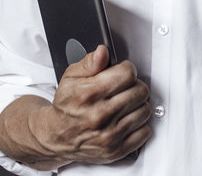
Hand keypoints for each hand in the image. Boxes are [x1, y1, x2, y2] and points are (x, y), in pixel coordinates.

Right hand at [35, 45, 152, 163]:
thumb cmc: (66, 107)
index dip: (126, 69)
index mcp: (89, 94)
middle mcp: (100, 115)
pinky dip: (139, 125)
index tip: (122, 73)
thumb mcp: (71, 77)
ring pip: (145, 110)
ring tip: (124, 104)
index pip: (127, 74)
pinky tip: (127, 119)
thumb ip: (89, 62)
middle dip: (134, 86)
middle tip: (123, 88)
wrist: (57, 137)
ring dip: (137, 105)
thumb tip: (103, 52)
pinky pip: (145, 131)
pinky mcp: (117, 150)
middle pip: (140, 91)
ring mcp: (110, 135)